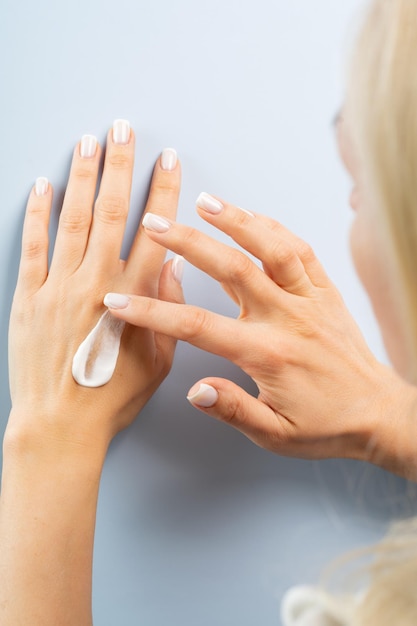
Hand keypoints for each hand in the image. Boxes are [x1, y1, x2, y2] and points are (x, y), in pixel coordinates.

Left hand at [7, 121, 182, 454]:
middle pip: (111, 211)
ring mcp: (58, 287)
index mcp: (133, 297)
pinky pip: (33, 245)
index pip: (154, 231)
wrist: (61, 424)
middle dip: (120, 165)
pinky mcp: (28, 296)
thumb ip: (167, 311)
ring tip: (87, 143)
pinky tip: (41, 186)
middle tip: (123, 130)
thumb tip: (168, 267)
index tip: (168, 160)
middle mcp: (96, 283)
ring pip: (73, 219)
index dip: (163, 191)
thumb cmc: (111, 397)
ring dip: (82, 177)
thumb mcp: (157, 361)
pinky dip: (37, 213)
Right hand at [105, 193, 416, 474]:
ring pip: (271, 248)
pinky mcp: (326, 292)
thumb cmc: (326, 425)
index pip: (197, 326)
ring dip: (236, 220)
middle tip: (155, 225)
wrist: (378, 413)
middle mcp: (287, 318)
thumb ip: (233, 410)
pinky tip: (253, 216)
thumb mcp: (275, 434)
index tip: (121, 301)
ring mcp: (309, 300)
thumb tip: (194, 389)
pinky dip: (276, 229)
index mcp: (266, 353)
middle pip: (231, 269)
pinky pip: (302, 252)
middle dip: (187, 244)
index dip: (153, 313)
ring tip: (204, 200)